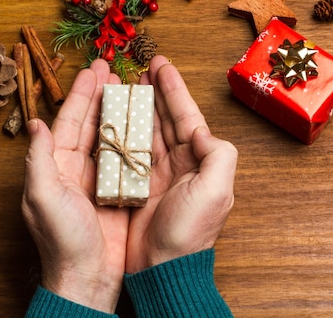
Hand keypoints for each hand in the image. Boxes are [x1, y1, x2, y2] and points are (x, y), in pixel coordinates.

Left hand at [21, 59, 128, 312]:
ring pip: (107, 137)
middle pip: (88, 123)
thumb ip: (38, 159)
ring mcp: (97, 180)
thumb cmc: (62, 240)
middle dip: (99, 96)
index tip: (93, 70)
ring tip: (127, 88)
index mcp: (56, 165)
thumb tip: (35, 122)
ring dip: (116, 112)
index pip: (67, 121)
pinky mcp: (117, 192)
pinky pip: (125, 158)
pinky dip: (132, 138)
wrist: (88, 277)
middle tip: (111, 69)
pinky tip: (143, 123)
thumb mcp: (42, 197)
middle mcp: (75, 168)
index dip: (80, 94)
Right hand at [125, 55, 237, 273]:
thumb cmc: (190, 231)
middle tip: (142, 68)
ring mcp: (156, 172)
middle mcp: (178, 161)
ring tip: (128, 84)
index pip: (185, 115)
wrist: (162, 266)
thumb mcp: (217, 190)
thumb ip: (218, 153)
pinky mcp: (136, 184)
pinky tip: (114, 117)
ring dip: (138, 107)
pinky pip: (129, 150)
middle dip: (155, 92)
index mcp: (198, 158)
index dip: (173, 89)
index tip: (161, 65)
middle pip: (165, 117)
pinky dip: (123, 131)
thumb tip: (200, 129)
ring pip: (146, 130)